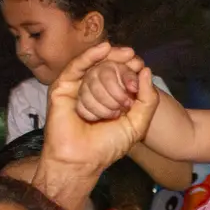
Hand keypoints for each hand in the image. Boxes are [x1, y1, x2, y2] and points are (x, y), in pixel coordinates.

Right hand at [45, 43, 157, 175]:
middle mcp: (94, 92)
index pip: (120, 74)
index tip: (140, 63)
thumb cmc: (107, 146)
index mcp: (110, 99)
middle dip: (122, 63)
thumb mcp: (137, 123)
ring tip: (120, 94)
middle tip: (133, 59)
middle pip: (107, 67)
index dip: (130, 66)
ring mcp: (77, 89)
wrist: (83, 160)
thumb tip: (146, 71)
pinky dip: (90, 56)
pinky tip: (104, 49)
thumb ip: (148, 100)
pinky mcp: (62, 88)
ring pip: (95, 69)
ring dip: (109, 79)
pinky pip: (76, 66)